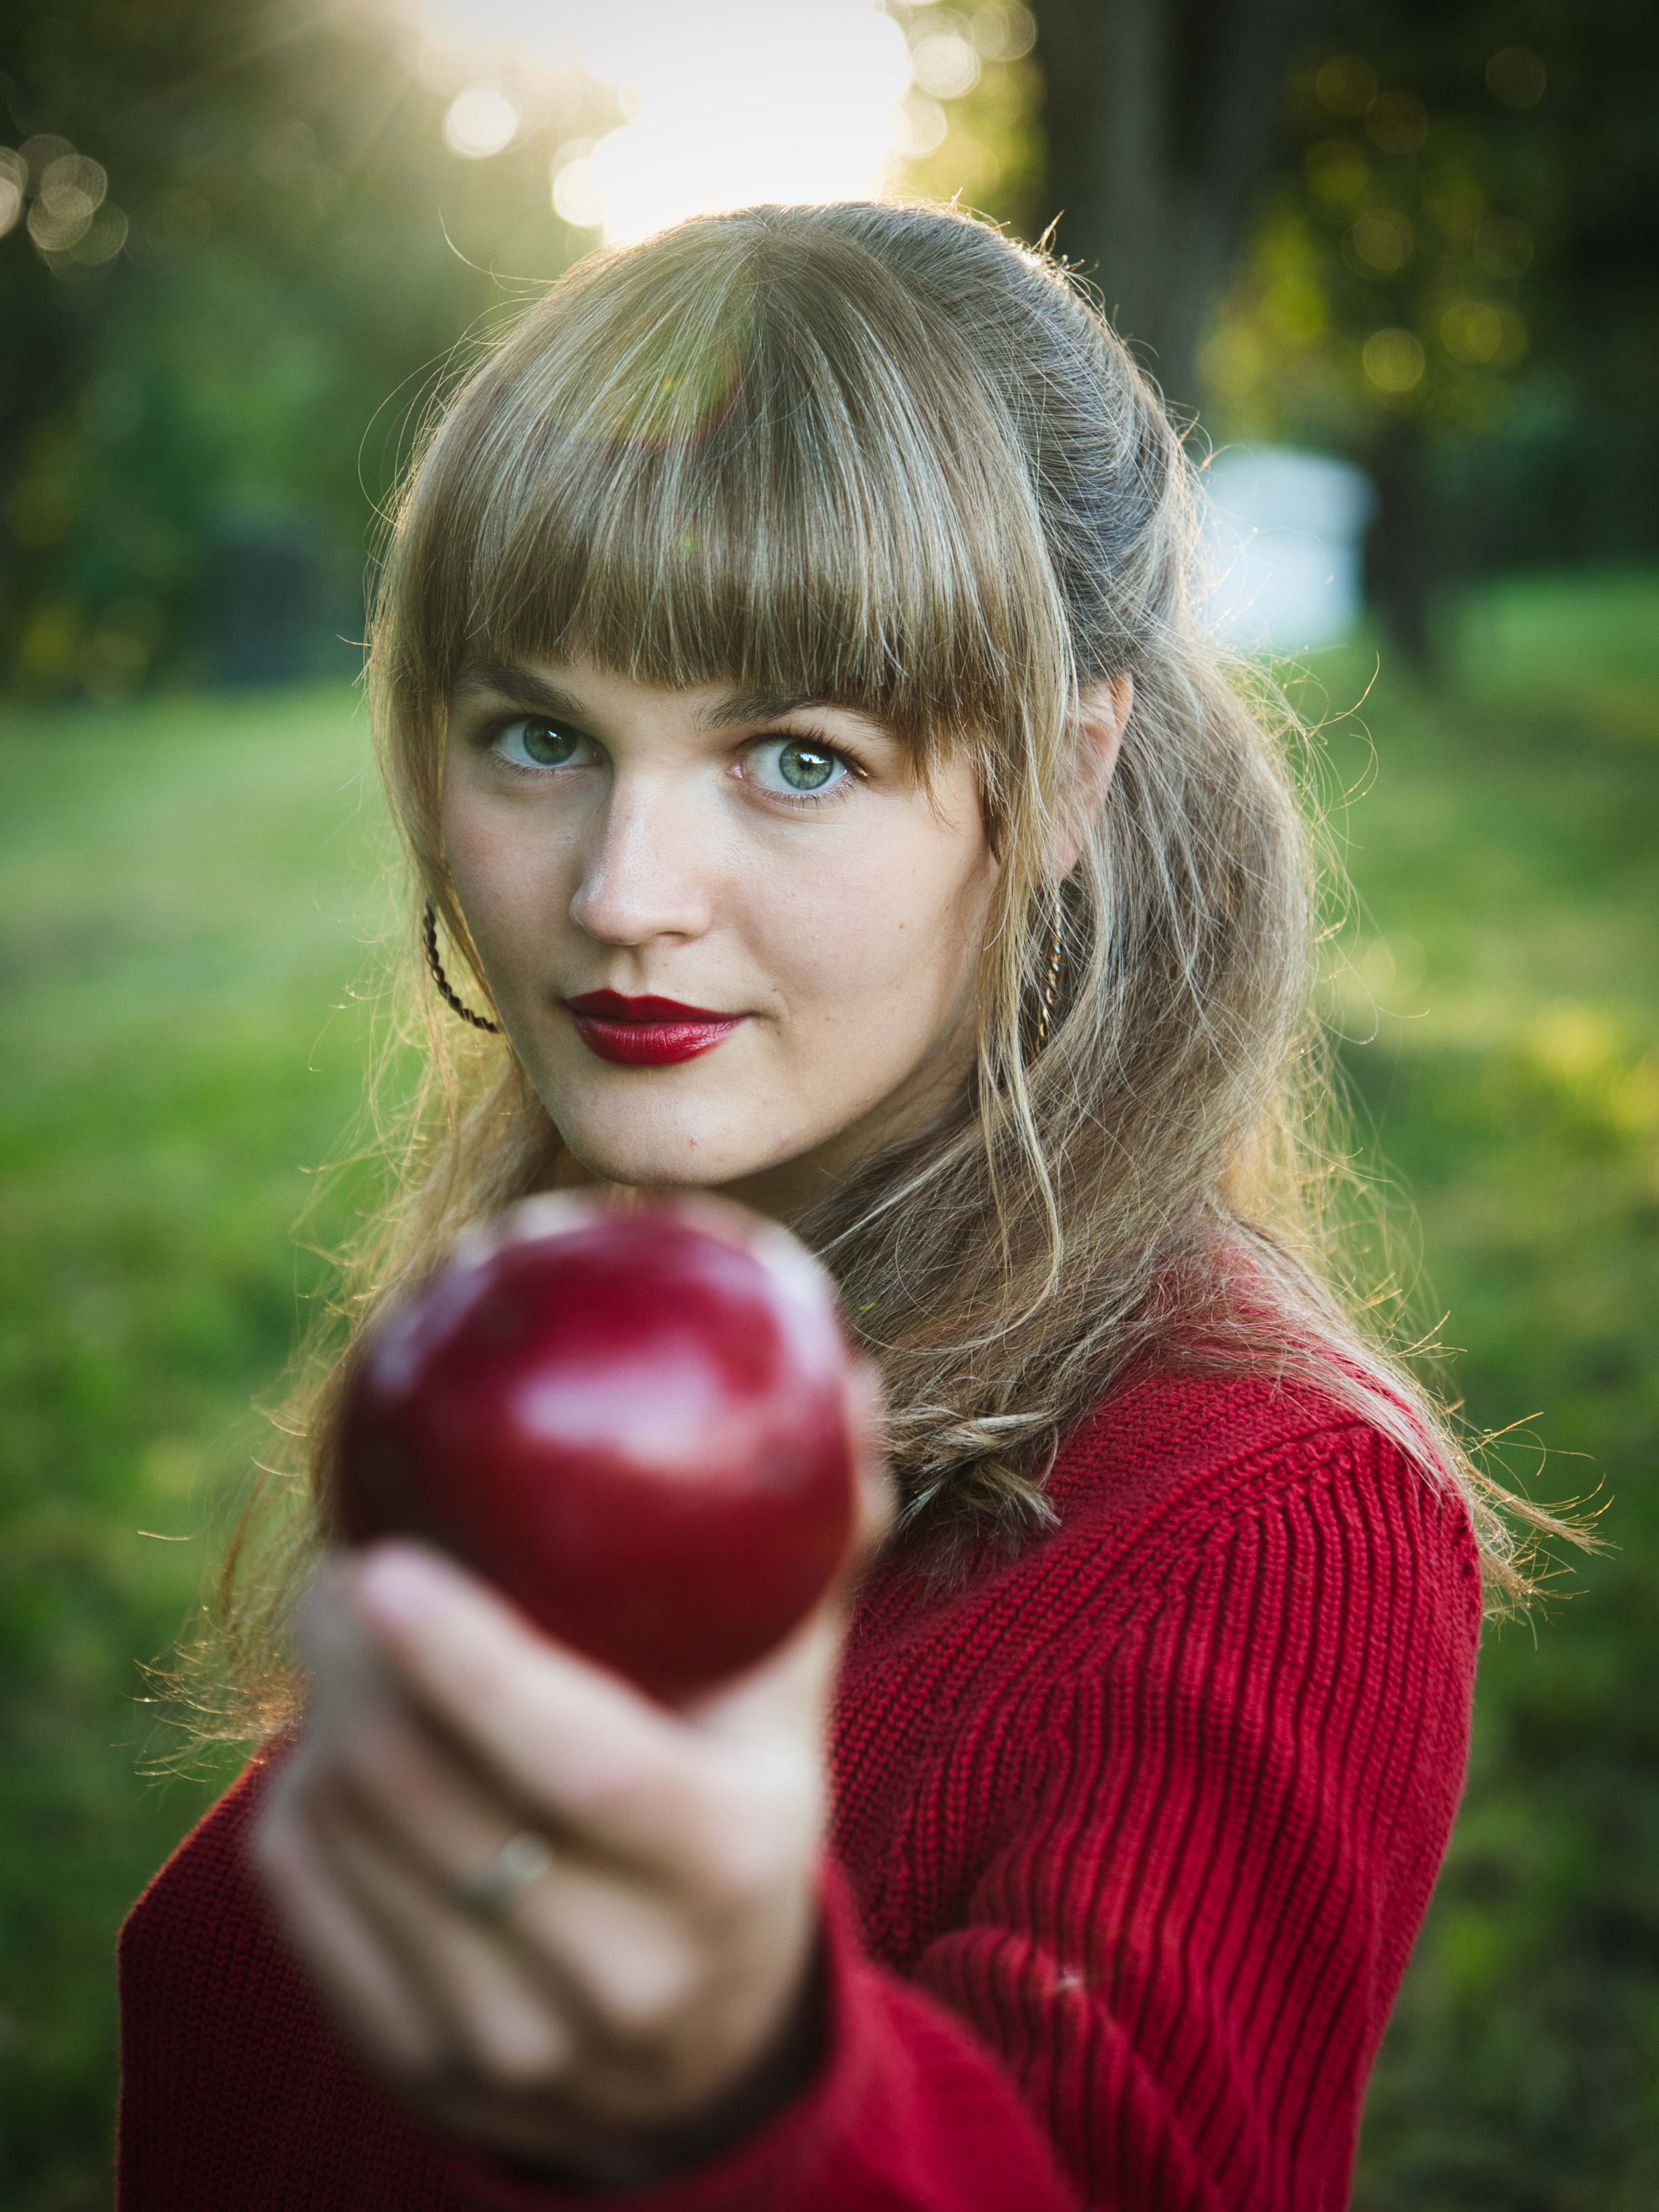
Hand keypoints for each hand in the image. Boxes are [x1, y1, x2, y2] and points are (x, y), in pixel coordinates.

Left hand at [251, 1382, 888, 2183]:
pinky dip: (295, 1797)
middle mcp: (616, 1972)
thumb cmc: (740, 1812)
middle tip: (336, 1561)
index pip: (581, 1764)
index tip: (387, 1558)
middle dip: (350, 1661)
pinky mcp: (409, 2065)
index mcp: (722, 1863)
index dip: (473, 1663)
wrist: (697, 2058)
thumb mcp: (786, 1705)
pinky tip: (329, 1741)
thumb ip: (811, 1548)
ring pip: (347, 1841)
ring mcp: (507, 2038)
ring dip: (318, 1716)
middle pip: (429, 1796)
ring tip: (338, 1637)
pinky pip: (299, 1896)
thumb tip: (840, 1362)